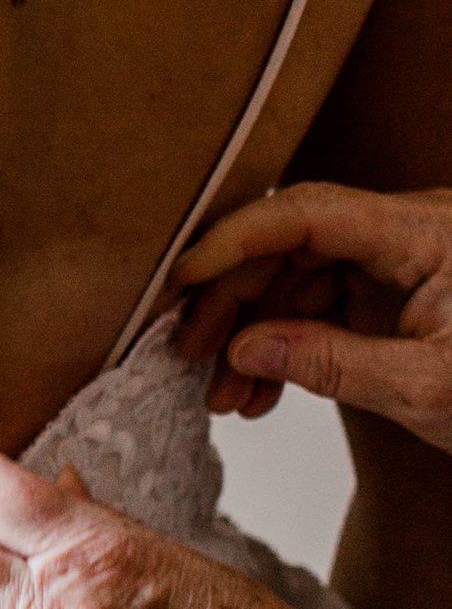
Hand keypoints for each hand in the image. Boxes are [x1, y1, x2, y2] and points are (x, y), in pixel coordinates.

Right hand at [176, 182, 451, 448]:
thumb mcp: (425, 390)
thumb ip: (330, 363)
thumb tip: (244, 349)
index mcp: (429, 232)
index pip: (308, 212)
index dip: (234, 241)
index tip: (182, 281)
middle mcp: (411, 230)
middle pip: (293, 242)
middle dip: (236, 301)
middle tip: (192, 355)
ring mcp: (404, 258)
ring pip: (301, 276)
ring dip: (255, 334)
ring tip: (225, 396)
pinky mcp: (401, 288)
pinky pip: (326, 301)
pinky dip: (289, 344)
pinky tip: (262, 390)